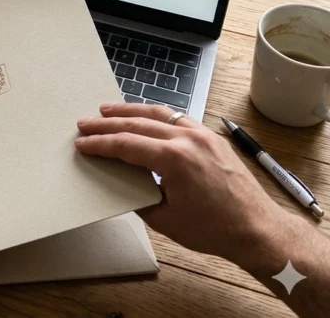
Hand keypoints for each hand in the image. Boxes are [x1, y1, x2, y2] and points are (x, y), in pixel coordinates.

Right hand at [75, 103, 286, 266]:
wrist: (257, 229)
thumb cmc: (214, 229)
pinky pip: (179, 118)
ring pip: (159, 113)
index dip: (100, 144)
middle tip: (85, 123)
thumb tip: (121, 182)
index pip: (126, 144)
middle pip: (138, 124)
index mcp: (174, 159)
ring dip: (131, 111)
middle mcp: (188, 139)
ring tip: (107, 109)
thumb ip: (138, 195)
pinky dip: (157, 115)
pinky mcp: (213, 138)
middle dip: (107, 123)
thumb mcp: (164, 219)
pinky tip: (145, 117)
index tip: (82, 143)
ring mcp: (203, 135)